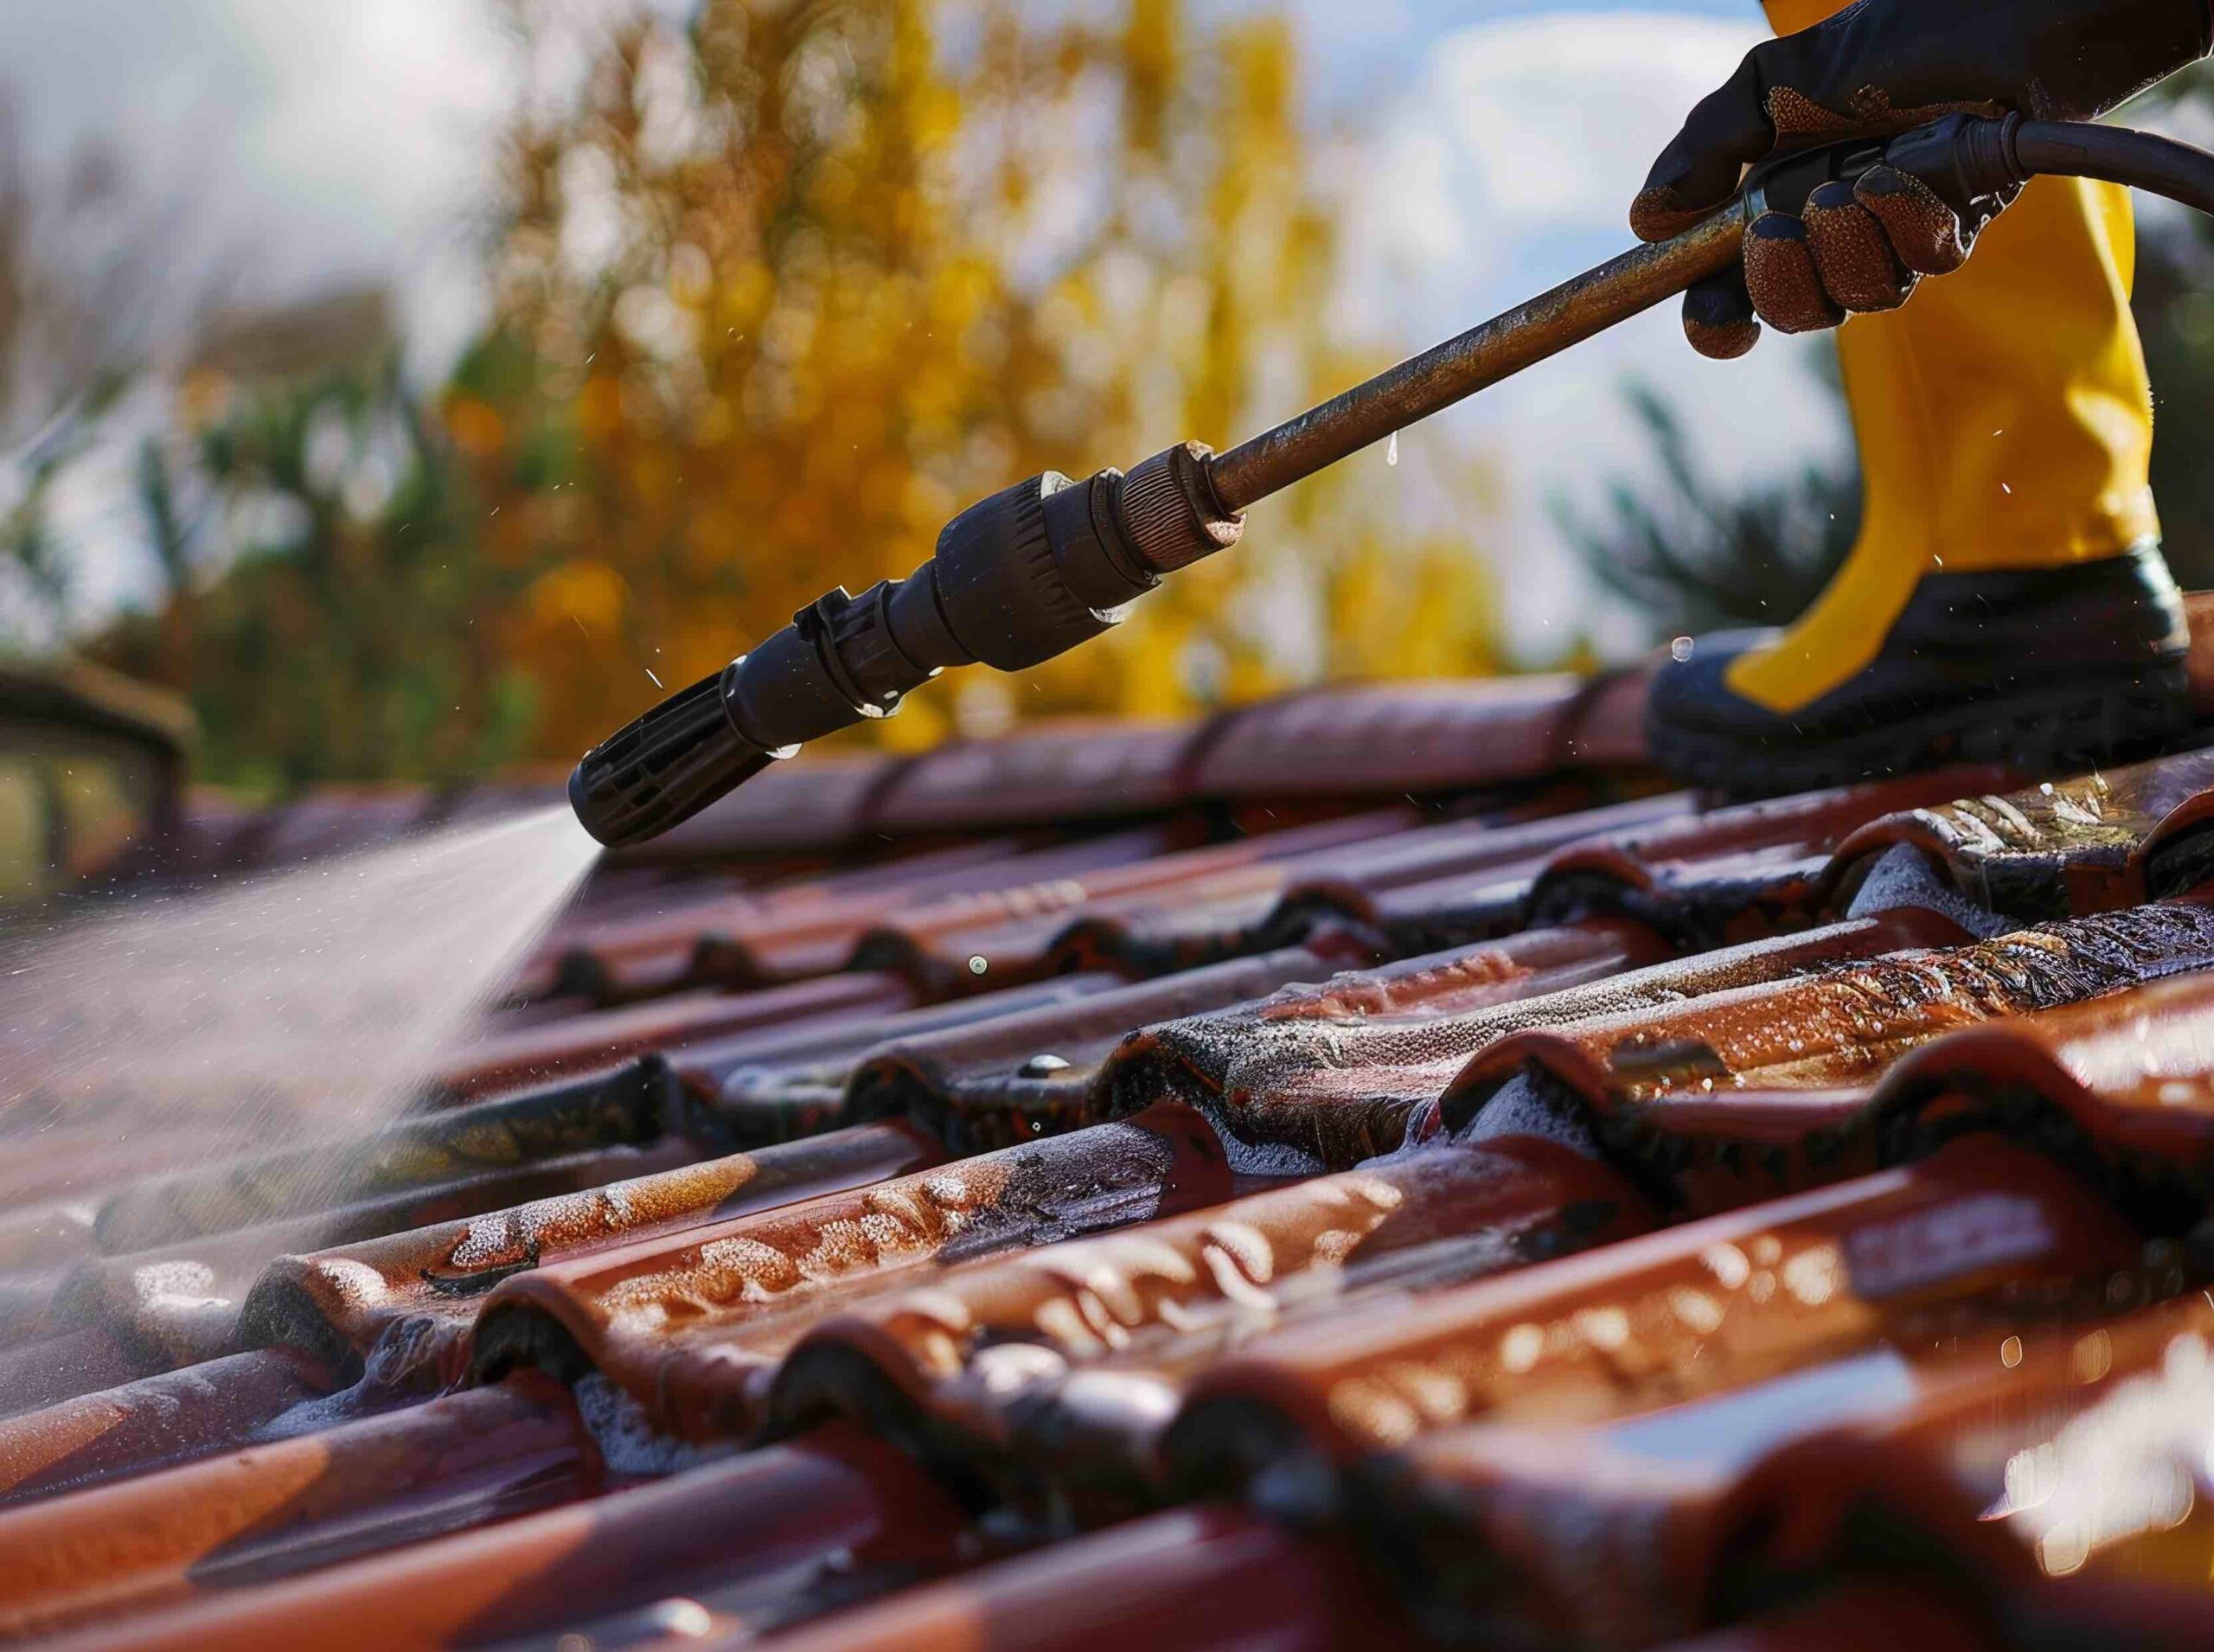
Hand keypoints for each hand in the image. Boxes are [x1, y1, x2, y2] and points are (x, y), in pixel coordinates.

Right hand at [1634, 0, 2213, 357]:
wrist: (2015, 13)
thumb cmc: (1907, 34)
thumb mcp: (1782, 77)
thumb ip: (1713, 143)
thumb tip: (1648, 216)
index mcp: (1779, 192)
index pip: (1734, 284)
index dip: (1718, 317)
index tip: (1715, 320)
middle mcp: (1837, 223)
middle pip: (1794, 310)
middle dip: (1781, 285)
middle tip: (1780, 231)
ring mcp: (1900, 231)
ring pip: (1860, 295)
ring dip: (1849, 245)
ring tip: (1858, 181)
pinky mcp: (1961, 226)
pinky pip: (1923, 263)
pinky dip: (1907, 220)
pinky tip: (1907, 170)